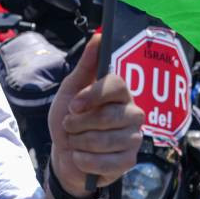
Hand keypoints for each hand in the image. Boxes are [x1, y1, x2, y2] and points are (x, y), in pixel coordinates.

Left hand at [47, 34, 142, 197]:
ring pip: (104, 141)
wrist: (65, 154)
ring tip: (75, 141)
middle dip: (79, 124)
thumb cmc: (70, 118)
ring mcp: (134, 138)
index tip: (74, 105)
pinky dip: (83, 161)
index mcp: (120, 93)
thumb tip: (98, 36)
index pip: (117, 85)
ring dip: (79, 142)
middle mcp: (133, 113)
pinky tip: (81, 157)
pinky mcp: (129, 161)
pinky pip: (105, 162)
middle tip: (69, 125)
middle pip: (109, 116)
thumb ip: (85, 65)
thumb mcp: (71, 89)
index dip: (92, 95)